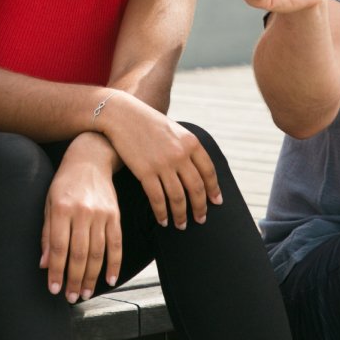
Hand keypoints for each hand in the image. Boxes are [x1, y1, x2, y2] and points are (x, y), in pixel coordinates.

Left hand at [42, 134, 122, 302]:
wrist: (91, 158)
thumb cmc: (64, 182)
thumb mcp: (48, 202)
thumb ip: (47, 234)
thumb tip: (45, 264)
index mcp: (61, 209)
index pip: (59, 248)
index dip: (56, 271)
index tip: (54, 289)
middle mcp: (82, 212)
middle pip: (79, 254)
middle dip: (74, 279)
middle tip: (71, 297)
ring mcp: (101, 214)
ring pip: (97, 252)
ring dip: (92, 276)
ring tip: (85, 293)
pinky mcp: (115, 215)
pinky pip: (116, 244)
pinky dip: (114, 264)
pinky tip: (111, 280)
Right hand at [96, 91, 219, 228]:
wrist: (122, 115)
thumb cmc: (147, 122)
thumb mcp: (174, 130)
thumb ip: (187, 147)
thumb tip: (197, 169)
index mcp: (191, 143)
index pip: (209, 172)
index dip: (214, 189)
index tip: (216, 202)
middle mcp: (180, 154)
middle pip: (196, 188)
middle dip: (200, 207)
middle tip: (201, 219)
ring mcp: (163, 164)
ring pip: (178, 197)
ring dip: (181, 215)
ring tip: (181, 225)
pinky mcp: (145, 172)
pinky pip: (158, 199)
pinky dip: (162, 213)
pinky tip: (163, 221)